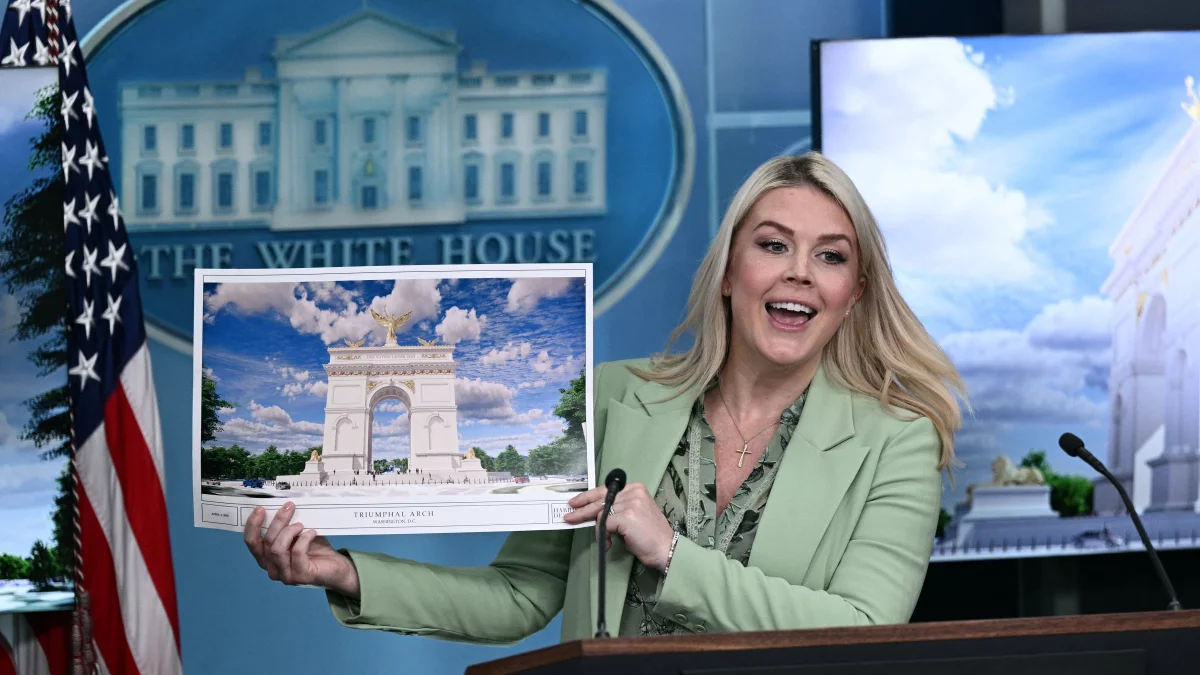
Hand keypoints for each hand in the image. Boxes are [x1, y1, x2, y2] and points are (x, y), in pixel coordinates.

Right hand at [243, 502, 360, 598]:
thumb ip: (287, 526)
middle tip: (289, 507)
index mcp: (267, 558)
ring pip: (277, 549)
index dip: (252, 526)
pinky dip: (304, 539)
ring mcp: (285, 575)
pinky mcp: (300, 576)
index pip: (252, 543)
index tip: (260, 509)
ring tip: (301, 525)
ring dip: (289, 531)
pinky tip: (312, 533)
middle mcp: (272, 569)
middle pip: (266, 543)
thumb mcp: (298, 535)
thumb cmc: (315, 550)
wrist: (337, 568)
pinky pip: (296, 553)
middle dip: (277, 522)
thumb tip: (284, 506)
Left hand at [564, 482, 675, 571]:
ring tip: (604, 541)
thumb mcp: (633, 515)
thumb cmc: (649, 536)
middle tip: (569, 516)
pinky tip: (608, 544)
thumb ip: (617, 509)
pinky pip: (603, 524)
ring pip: (600, 513)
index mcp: (635, 488)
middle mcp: (633, 492)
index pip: (606, 490)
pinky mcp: (626, 516)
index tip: (576, 502)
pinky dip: (602, 535)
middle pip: (600, 499)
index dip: (588, 497)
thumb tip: (594, 513)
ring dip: (599, 530)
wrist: (666, 548)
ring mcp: (630, 503)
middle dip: (582, 509)